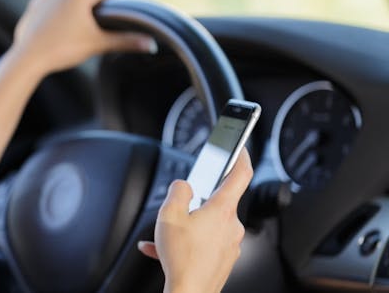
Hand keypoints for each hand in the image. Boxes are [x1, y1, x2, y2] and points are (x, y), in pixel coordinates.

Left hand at [10, 0, 156, 76]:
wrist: (28, 58)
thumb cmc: (63, 49)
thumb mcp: (97, 44)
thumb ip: (125, 41)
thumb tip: (151, 44)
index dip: (120, 0)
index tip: (123, 13)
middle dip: (97, 7)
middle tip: (101, 27)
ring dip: (77, 10)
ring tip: (79, 30)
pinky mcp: (34, 6)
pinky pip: (53, 7)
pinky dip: (60, 15)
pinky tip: (61, 30)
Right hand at [138, 150, 252, 292]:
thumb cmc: (182, 258)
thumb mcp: (169, 215)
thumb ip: (178, 192)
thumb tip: (183, 186)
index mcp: (222, 209)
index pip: (240, 174)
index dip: (241, 155)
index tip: (240, 146)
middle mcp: (232, 226)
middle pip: (218, 202)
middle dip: (198, 201)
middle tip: (179, 206)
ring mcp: (230, 245)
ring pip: (208, 225)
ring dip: (188, 226)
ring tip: (167, 234)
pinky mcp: (223, 260)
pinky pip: (205, 243)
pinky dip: (187, 243)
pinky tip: (165, 249)